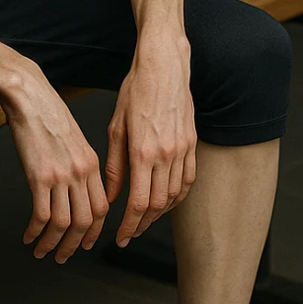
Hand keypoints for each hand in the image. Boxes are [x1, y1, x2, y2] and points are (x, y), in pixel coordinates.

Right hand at [0, 65, 108, 263]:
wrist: (30, 96)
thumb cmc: (49, 113)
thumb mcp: (75, 138)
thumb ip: (80, 164)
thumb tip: (80, 186)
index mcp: (91, 164)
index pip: (101, 208)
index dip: (93, 230)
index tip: (84, 242)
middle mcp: (80, 173)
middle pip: (85, 221)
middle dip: (74, 245)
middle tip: (63, 256)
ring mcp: (60, 176)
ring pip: (63, 223)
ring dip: (53, 244)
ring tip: (42, 251)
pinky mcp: (38, 176)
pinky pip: (41, 215)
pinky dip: (35, 232)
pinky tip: (28, 236)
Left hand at [105, 42, 195, 247]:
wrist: (164, 67)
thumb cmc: (136, 90)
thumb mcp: (116, 127)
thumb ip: (114, 165)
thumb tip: (110, 195)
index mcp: (143, 152)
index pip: (139, 203)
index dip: (129, 225)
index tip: (121, 236)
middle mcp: (166, 154)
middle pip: (158, 205)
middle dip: (143, 224)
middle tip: (130, 233)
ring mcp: (183, 150)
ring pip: (175, 195)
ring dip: (160, 212)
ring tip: (145, 219)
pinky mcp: (192, 143)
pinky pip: (188, 179)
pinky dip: (178, 195)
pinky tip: (167, 200)